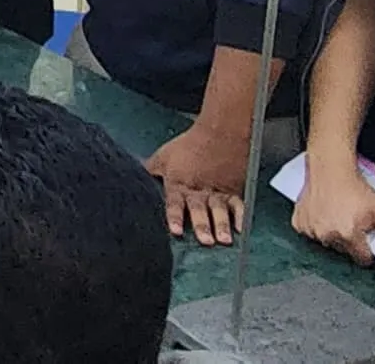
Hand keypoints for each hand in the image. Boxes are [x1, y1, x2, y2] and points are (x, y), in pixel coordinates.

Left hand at [147, 123, 250, 245]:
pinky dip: (241, 217)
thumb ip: (151, 172)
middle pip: (199, 209)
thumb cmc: (188, 145)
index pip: (174, 203)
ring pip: (219, 210)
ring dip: (222, 225)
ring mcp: (217, 191)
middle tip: (206, 241)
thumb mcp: (163, 157)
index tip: (177, 231)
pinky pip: (238, 204)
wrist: (219, 132)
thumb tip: (132, 178)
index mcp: (178, 184)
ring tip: (225, 240)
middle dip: (202, 225)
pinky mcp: (233, 190)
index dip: (175, 217)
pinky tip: (242, 229)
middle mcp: (198, 190)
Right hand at [292, 155, 374, 266]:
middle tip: (352, 220)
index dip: (368, 249)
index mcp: (349, 235)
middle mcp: (328, 235)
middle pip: (344, 250)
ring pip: (326, 242)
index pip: (362, 258)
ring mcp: (311, 230)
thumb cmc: (354, 187)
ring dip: (332, 234)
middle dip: (350, 240)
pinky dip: (317, 226)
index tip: (366, 238)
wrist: (330, 168)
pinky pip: (310, 233)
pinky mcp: (299, 223)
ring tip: (338, 215)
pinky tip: (324, 213)